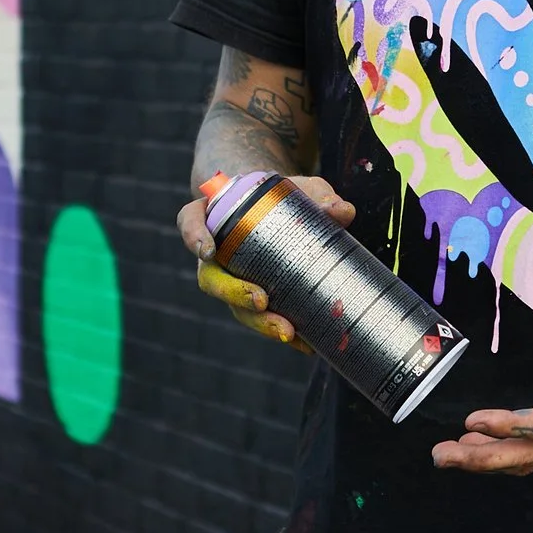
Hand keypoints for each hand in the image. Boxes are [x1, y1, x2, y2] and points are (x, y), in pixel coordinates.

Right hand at [175, 177, 355, 354]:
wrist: (285, 211)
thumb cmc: (284, 194)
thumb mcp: (300, 188)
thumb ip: (318, 195)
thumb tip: (342, 212)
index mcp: (213, 216)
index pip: (190, 222)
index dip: (195, 237)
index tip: (209, 251)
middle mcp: (216, 253)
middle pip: (212, 278)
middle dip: (234, 293)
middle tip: (261, 301)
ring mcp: (233, 280)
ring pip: (235, 306)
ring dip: (259, 322)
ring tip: (288, 332)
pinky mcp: (254, 299)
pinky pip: (262, 318)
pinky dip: (282, 331)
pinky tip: (306, 343)